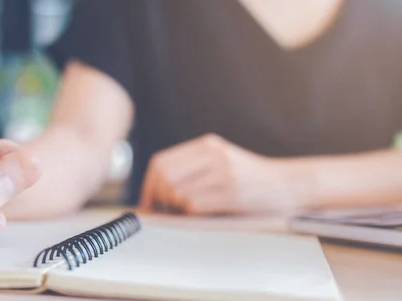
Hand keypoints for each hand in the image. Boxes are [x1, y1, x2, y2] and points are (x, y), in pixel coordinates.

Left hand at [138, 134, 292, 214]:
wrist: (287, 184)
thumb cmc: (250, 178)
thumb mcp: (220, 160)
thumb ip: (192, 167)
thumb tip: (155, 189)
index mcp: (207, 145)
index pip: (161, 161)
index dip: (148, 184)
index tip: (148, 201)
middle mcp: (213, 155)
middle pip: (164, 176)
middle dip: (158, 197)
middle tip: (162, 210)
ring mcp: (223, 173)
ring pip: (177, 192)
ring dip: (175, 207)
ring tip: (184, 211)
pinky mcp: (232, 193)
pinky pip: (194, 205)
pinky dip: (189, 214)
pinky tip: (199, 214)